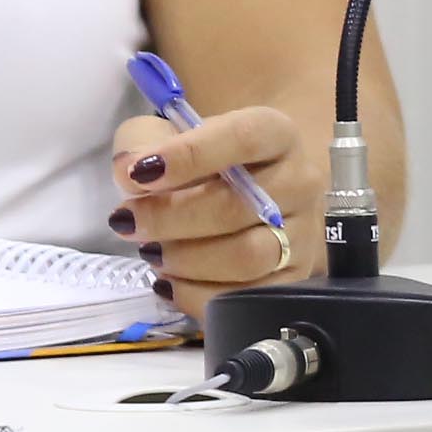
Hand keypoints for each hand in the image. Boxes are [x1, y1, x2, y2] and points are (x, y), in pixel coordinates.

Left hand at [111, 107, 318, 317]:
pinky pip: (250, 298)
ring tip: (150, 251)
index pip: (243, 138)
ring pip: (248, 257)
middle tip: (126, 222)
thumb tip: (128, 171)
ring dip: (186, 259)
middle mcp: (300, 182)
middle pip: (239, 207)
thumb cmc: (198, 158)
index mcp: (275, 133)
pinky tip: (169, 282)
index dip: (189, 155)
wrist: (243, 190)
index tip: (138, 174)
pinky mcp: (297, 279)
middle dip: (171, 218)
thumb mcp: (165, 135)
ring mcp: (304, 234)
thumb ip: (142, 145)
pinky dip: (200, 295)